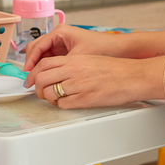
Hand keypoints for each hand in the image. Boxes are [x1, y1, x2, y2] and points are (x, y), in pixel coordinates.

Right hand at [22, 24, 122, 72]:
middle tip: (29, 79)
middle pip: (37, 48)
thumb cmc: (102, 48)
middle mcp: (58, 35)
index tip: (28, 73)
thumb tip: (46, 77)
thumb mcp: (78, 58)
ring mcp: (61, 43)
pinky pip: (50, 58)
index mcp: (60, 32)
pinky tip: (45, 78)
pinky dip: (46, 67)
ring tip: (35, 80)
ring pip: (42, 54)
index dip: (31, 60)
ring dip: (37, 66)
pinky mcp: (65, 50)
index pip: (37, 45)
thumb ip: (60, 66)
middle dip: (31, 63)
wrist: (119, 49)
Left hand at [25, 53, 156, 108]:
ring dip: (48, 98)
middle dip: (37, 88)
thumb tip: (57, 72)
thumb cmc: (116, 69)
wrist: (133, 76)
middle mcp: (73, 70)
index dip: (33, 73)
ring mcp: (79, 85)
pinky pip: (63, 104)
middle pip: (41, 78)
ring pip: (50, 93)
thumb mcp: (90, 59)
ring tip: (54, 99)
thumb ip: (72, 64)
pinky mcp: (85, 99)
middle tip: (40, 92)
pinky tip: (67, 103)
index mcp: (75, 59)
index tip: (31, 80)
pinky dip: (61, 105)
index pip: (44, 63)